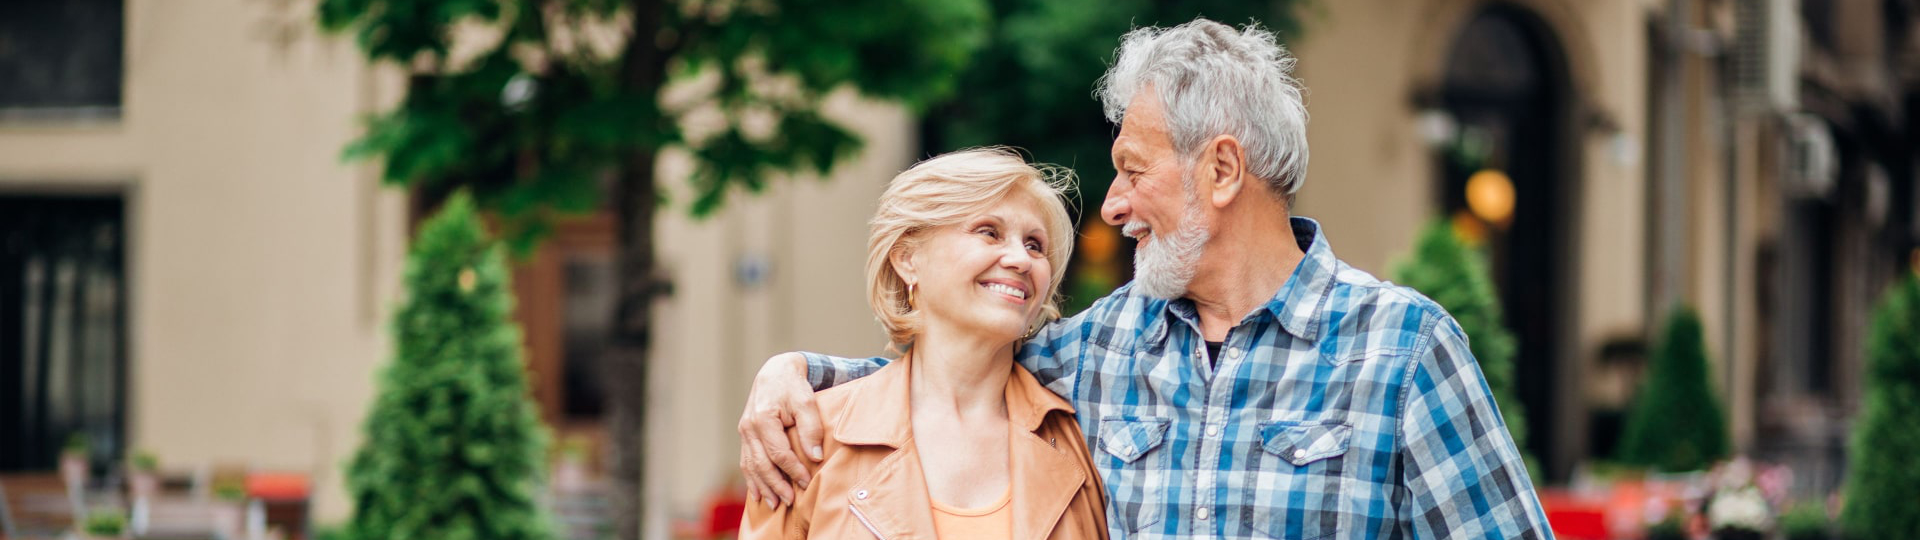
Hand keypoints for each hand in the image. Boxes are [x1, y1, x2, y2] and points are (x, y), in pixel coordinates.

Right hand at [736, 352, 824, 508]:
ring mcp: (744, 432)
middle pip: (761, 464)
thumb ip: (810, 428)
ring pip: (751, 466)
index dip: (792, 470)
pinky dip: (752, 479)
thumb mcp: (806, 401)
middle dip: (776, 485)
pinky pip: (746, 461)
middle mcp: (749, 428)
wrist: (776, 372)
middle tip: (789, 502)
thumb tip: (814, 456)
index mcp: (763, 419)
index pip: (778, 453)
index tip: (805, 482)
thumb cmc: (793, 386)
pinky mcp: (745, 435)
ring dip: (762, 486)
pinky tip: (758, 493)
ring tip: (774, 504)